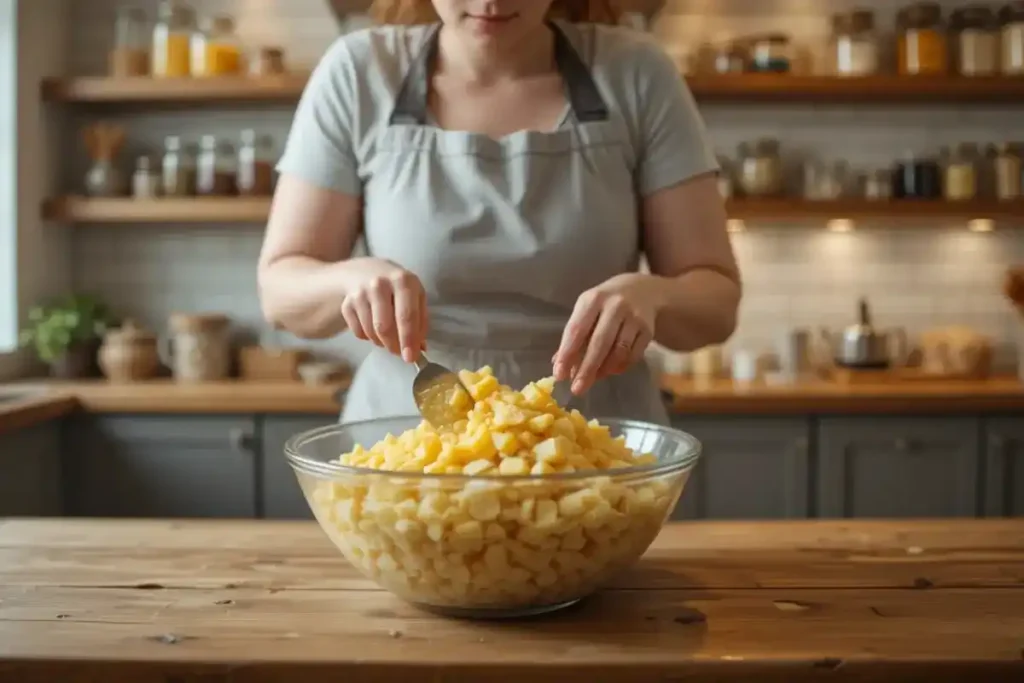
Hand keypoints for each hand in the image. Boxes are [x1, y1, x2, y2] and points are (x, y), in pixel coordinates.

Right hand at [339, 258, 427, 361]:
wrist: (365, 271)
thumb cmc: (397, 287)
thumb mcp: (414, 295)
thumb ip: (420, 320)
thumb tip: (419, 348)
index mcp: (402, 280)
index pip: (406, 315)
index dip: (409, 339)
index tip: (410, 357)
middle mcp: (379, 284)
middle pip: (385, 327)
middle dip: (394, 346)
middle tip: (400, 353)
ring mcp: (360, 293)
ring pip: (371, 332)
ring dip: (382, 342)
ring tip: (389, 337)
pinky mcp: (346, 304)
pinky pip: (359, 333)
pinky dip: (369, 337)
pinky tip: (374, 328)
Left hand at [553, 274, 660, 395]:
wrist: (642, 290)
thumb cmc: (605, 304)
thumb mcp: (586, 310)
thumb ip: (573, 336)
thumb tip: (559, 365)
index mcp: (593, 299)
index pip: (577, 329)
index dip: (567, 354)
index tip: (559, 375)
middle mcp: (615, 306)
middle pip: (599, 343)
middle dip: (587, 369)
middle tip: (577, 389)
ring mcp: (634, 317)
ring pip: (618, 351)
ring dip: (604, 370)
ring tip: (594, 378)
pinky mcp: (648, 330)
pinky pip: (633, 355)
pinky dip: (620, 367)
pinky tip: (611, 370)